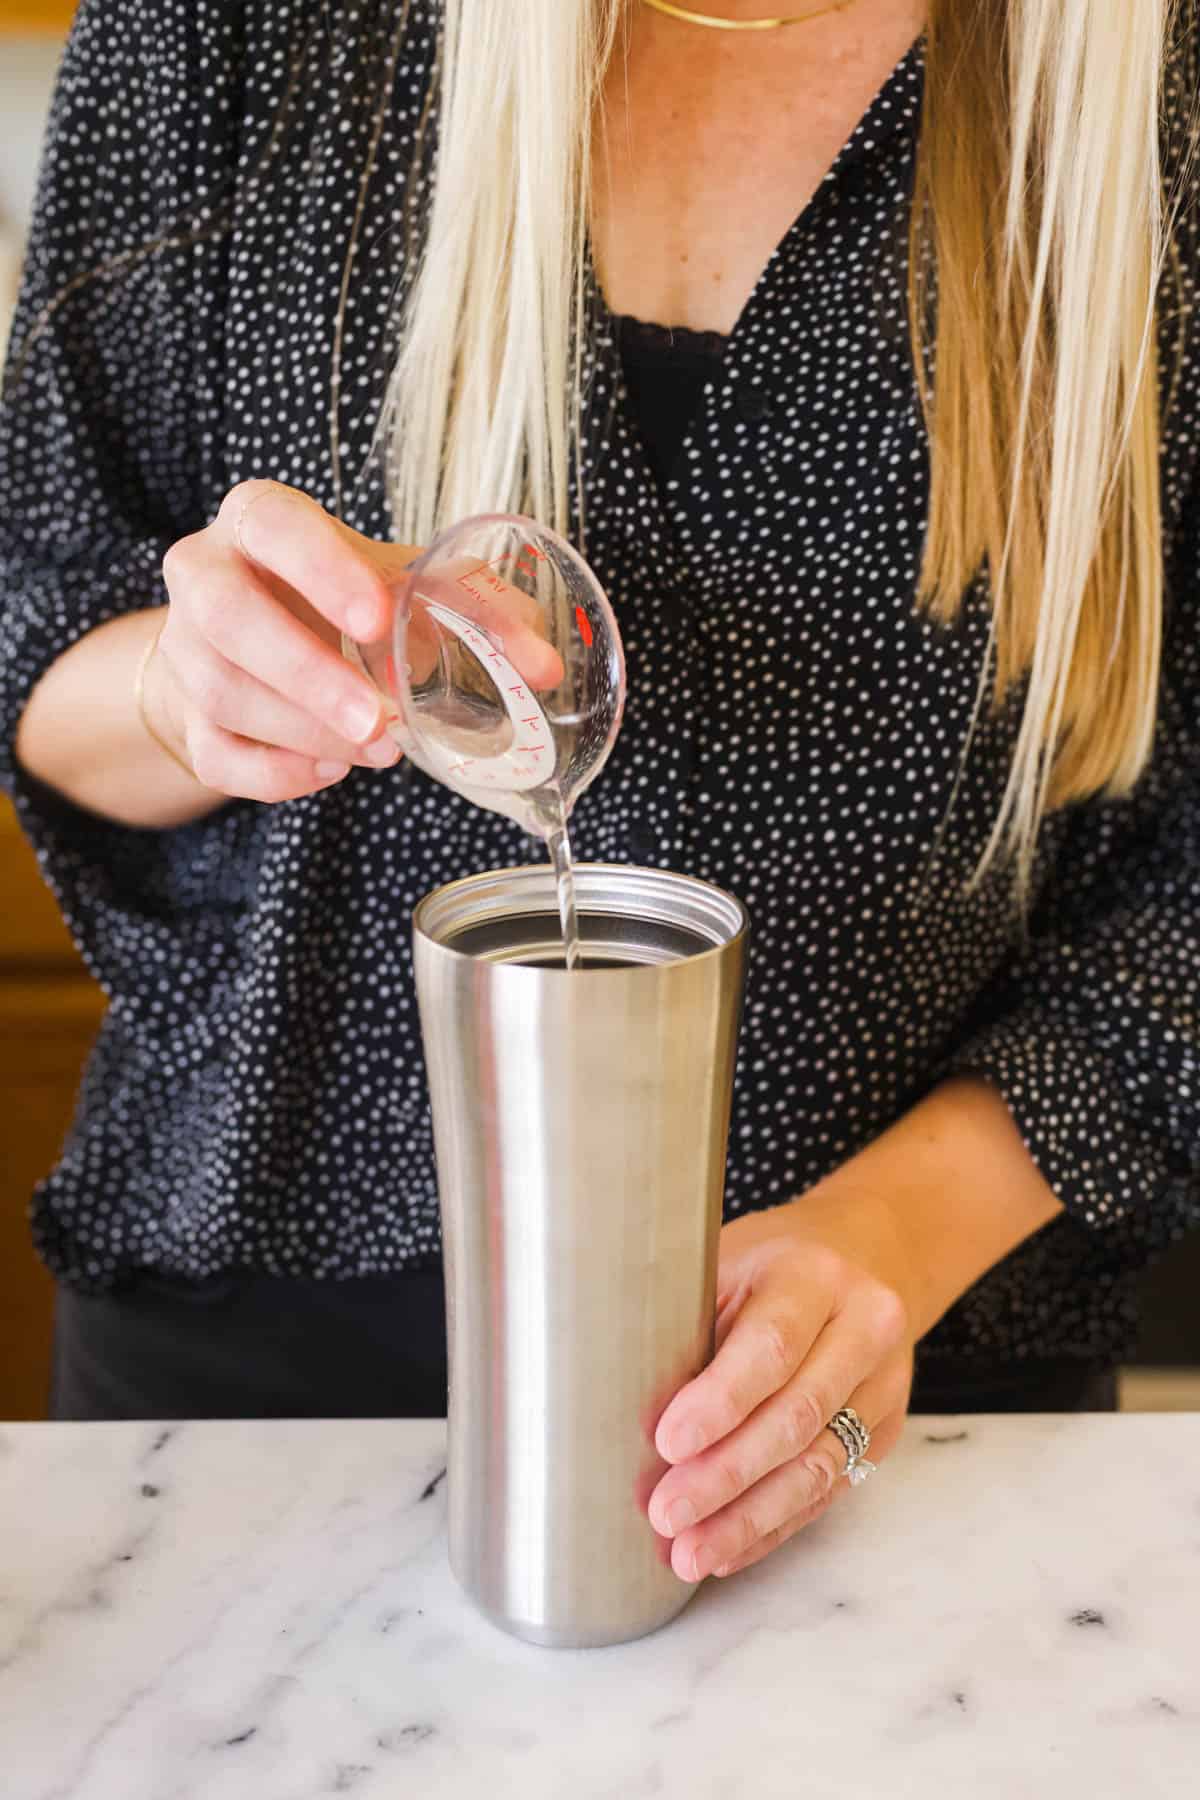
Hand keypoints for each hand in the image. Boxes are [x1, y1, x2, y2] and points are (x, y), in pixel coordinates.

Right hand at [150, 480, 560, 803]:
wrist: (264, 636)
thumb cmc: (345, 598)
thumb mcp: (409, 583)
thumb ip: (479, 610)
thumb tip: (545, 666)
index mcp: (261, 521)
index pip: (273, 527)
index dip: (320, 570)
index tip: (376, 617)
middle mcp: (206, 574)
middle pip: (227, 618)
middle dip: (305, 674)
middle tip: (378, 719)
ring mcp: (185, 648)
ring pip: (221, 692)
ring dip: (306, 730)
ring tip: (377, 748)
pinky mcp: (187, 716)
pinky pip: (216, 754)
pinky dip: (277, 773)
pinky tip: (331, 770)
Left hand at [648, 1201, 912, 1581]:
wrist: (865, 1255)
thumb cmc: (772, 1263)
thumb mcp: (729, 1262)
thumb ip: (692, 1324)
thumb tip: (622, 1404)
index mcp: (815, 1277)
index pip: (773, 1347)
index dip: (720, 1402)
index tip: (667, 1444)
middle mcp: (863, 1329)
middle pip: (796, 1417)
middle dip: (726, 1475)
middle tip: (667, 1513)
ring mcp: (883, 1385)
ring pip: (817, 1467)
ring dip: (748, 1519)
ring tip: (691, 1552)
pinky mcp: (884, 1431)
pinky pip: (828, 1491)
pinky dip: (772, 1526)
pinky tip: (728, 1549)